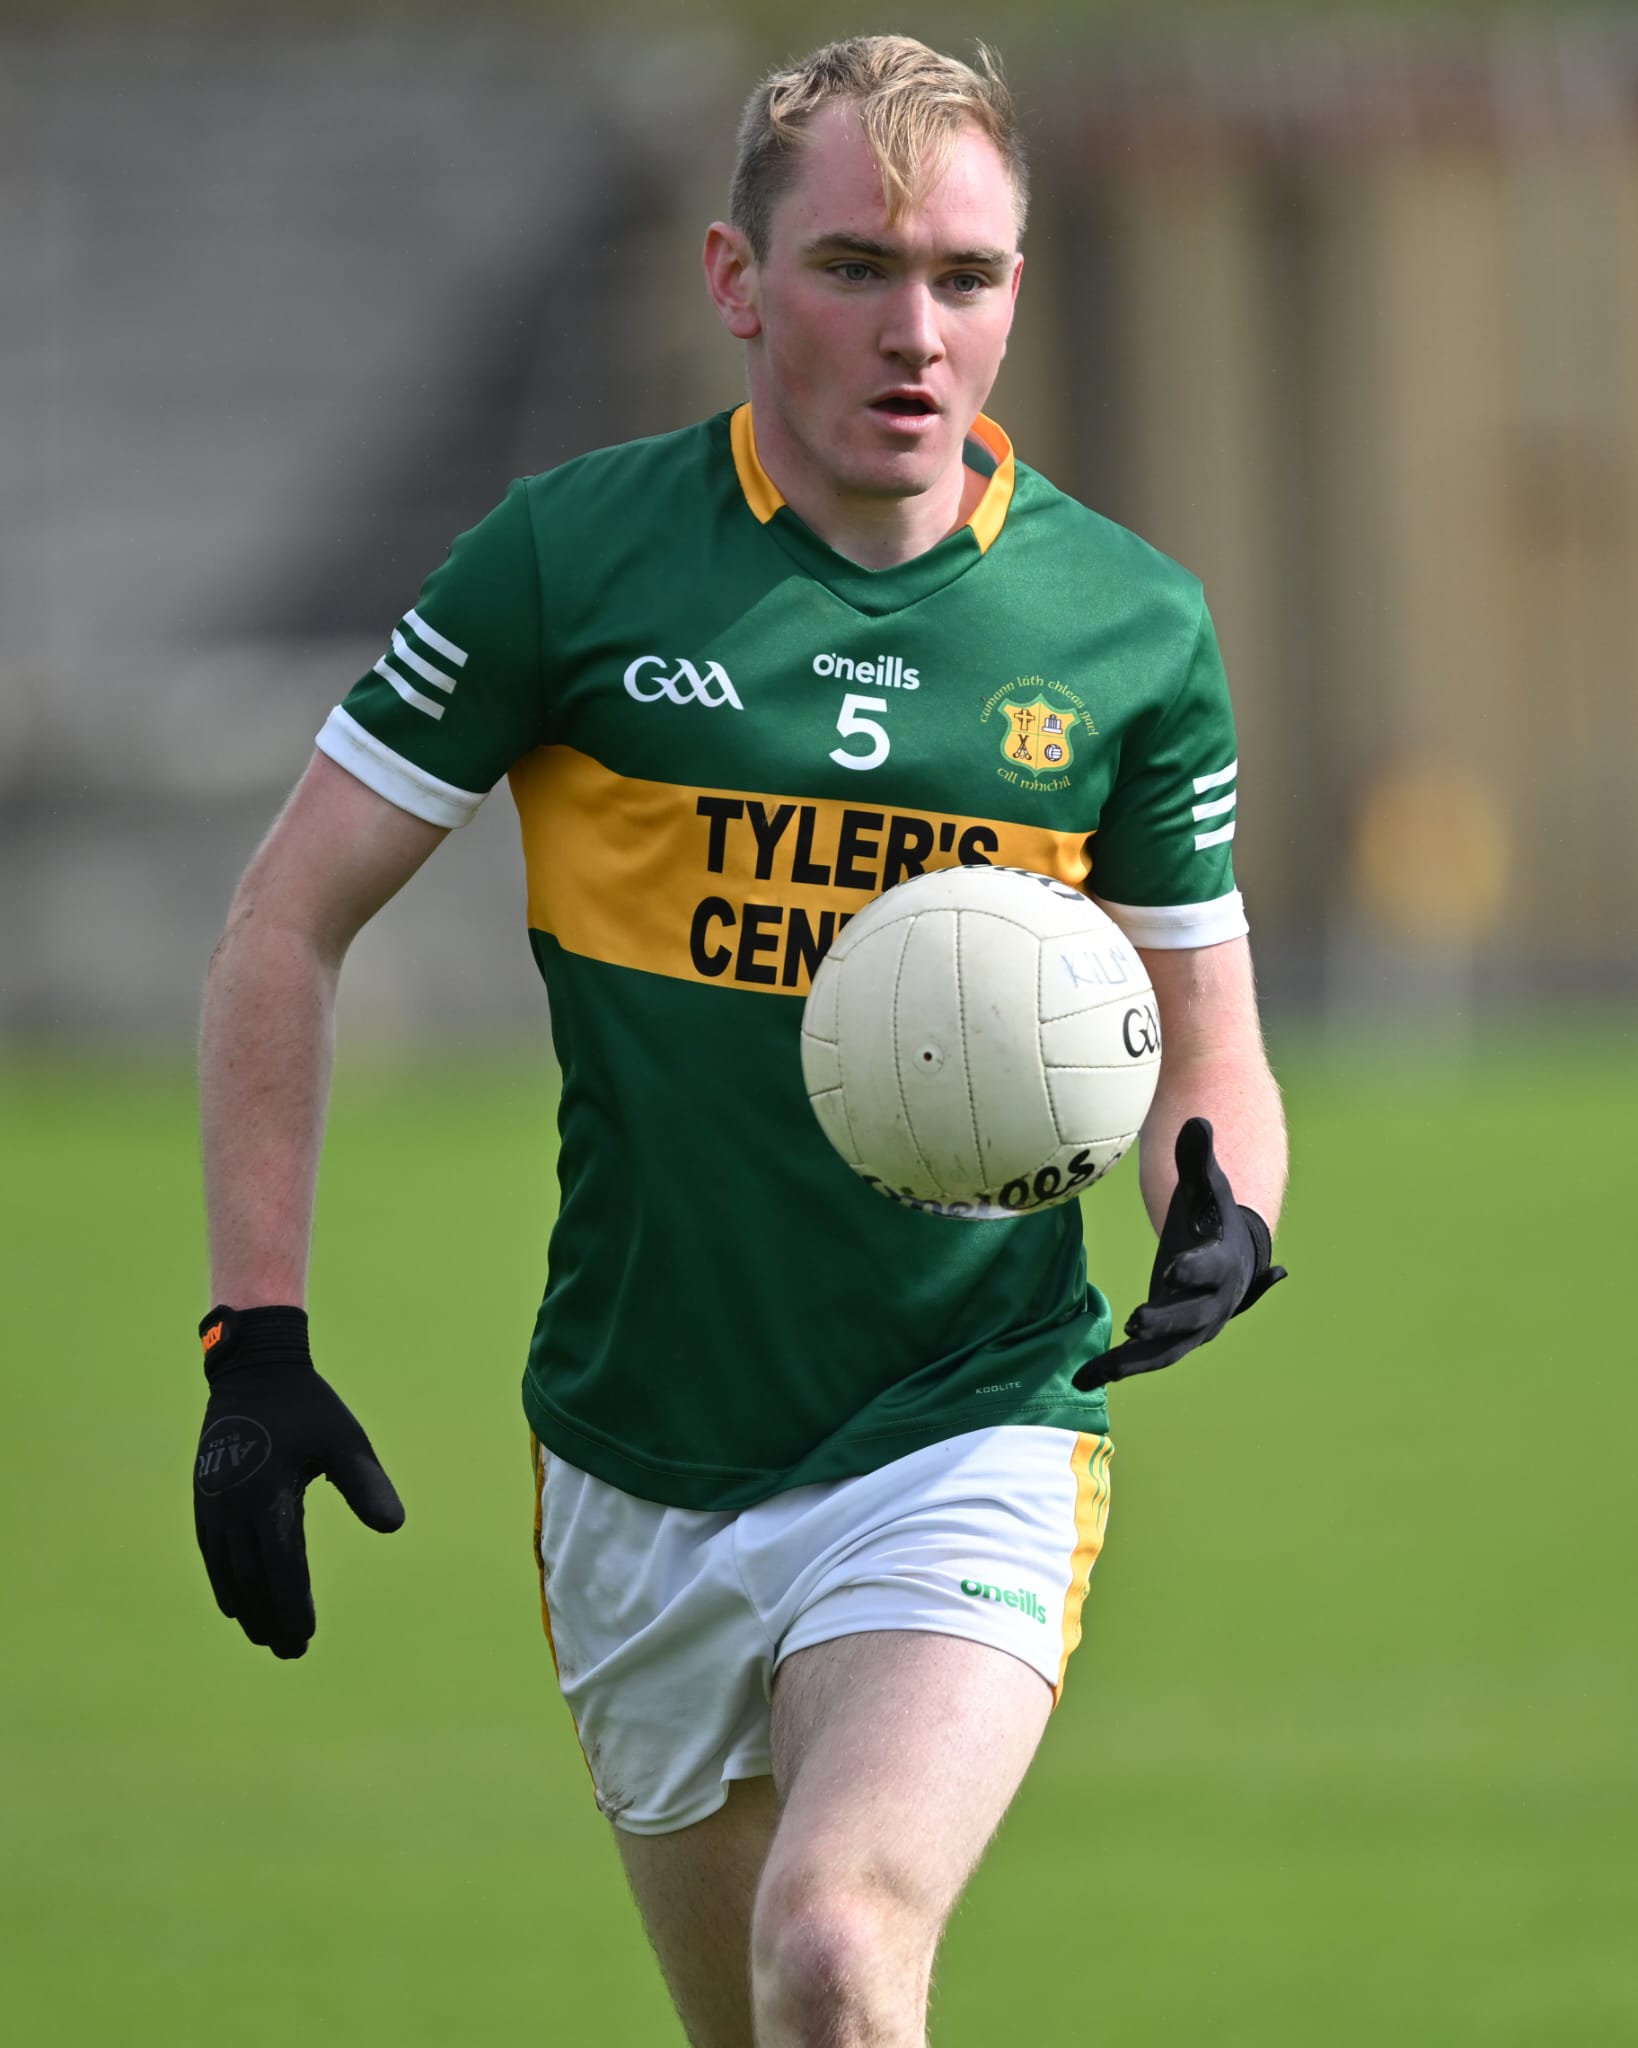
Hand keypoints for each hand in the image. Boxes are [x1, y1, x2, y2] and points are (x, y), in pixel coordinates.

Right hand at [193, 1305, 403, 1657]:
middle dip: (271, 1619)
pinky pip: (212, 1554)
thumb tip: (393, 1527)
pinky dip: (225, 1583)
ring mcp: (214, 1505)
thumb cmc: (309, 1407)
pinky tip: (238, 1604)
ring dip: (247, 1609)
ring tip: (268, 1638)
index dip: (292, 1606)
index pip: (281, 1568)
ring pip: (227, 1572)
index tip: (305, 1636)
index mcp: (268, 1496)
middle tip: (292, 1652)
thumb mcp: (345, 1440)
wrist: (255, 1371)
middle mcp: (233, 1507)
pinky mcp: (205, 1499)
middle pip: (251, 1580)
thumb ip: (366, 1483)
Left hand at [1074, 1117, 1285, 1387]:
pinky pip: (1142, 1360)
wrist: (1232, 1255)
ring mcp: (1190, 1328)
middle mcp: (1212, 1305)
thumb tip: (1198, 1121)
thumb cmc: (1211, 1215)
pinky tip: (1082, 1379)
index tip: (1172, 1268)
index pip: (1212, 1269)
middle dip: (1165, 1321)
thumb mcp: (1205, 1187)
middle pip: (1191, 1318)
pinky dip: (1114, 1369)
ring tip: (1099, 1371)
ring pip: (1165, 1351)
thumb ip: (1197, 1158)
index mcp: (1223, 1265)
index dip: (1194, 1269)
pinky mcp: (1168, 1339)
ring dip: (1133, 1362)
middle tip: (1136, 1322)